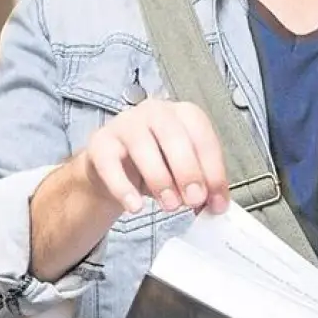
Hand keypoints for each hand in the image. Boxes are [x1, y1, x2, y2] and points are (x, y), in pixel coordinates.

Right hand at [80, 98, 231, 215]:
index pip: (203, 136)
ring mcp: (126, 123)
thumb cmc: (155, 166)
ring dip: (160, 179)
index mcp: (183, 114)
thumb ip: (201, 186)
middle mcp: (155, 111)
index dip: (213, 170)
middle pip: (174, 136)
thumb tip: (216, 206)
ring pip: (143, 146)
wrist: (113, 170)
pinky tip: (135, 207)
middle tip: (194, 200)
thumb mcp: (182, 174)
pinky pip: (110, 163)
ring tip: (170, 206)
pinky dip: (123, 187)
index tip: (216, 201)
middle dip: (188, 171)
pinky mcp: (100, 142)